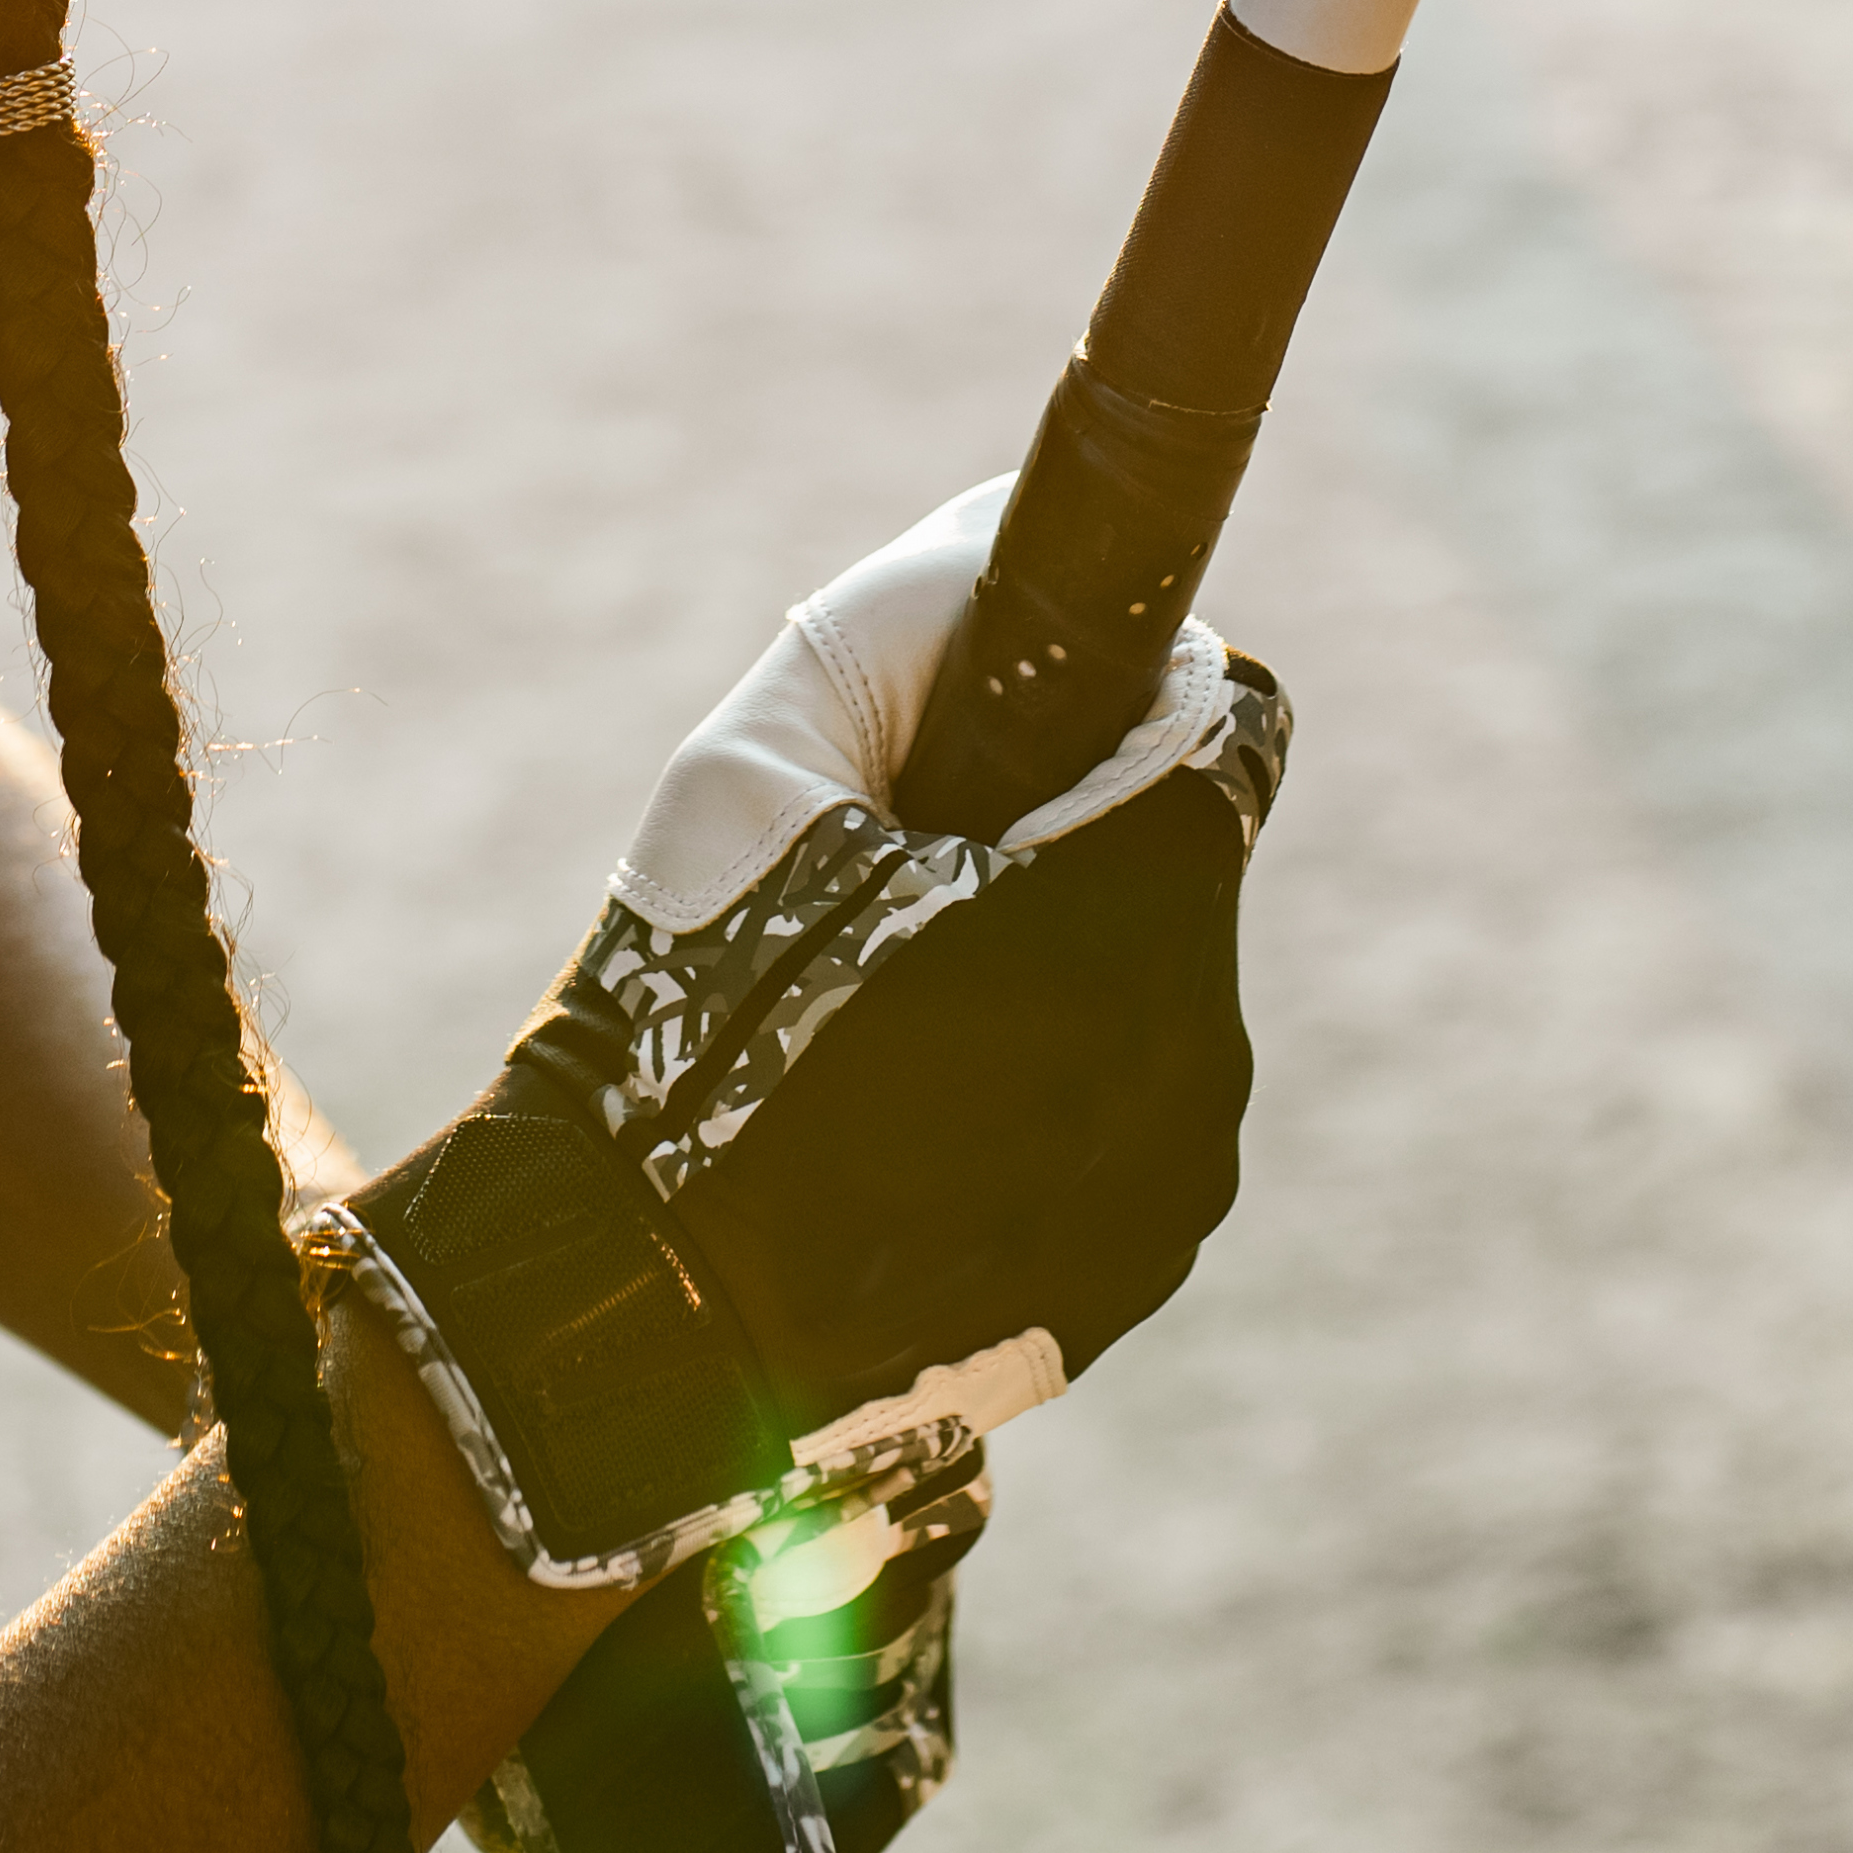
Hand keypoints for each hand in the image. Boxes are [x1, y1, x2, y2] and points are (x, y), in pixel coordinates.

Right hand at [329, 491, 1279, 1852]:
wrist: (632, 1317)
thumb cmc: (679, 1024)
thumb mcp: (755, 771)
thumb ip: (904, 620)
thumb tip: (992, 535)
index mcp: (1134, 901)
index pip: (1220, 721)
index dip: (1117, 706)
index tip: (1009, 746)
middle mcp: (1197, 1040)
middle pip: (1169, 870)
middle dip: (1063, 859)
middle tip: (895, 905)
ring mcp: (1174, 1176)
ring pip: (1150, 1003)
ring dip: (1055, 989)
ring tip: (880, 1040)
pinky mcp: (1136, 1271)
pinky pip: (1122, 1127)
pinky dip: (1042, 1108)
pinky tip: (901, 1139)